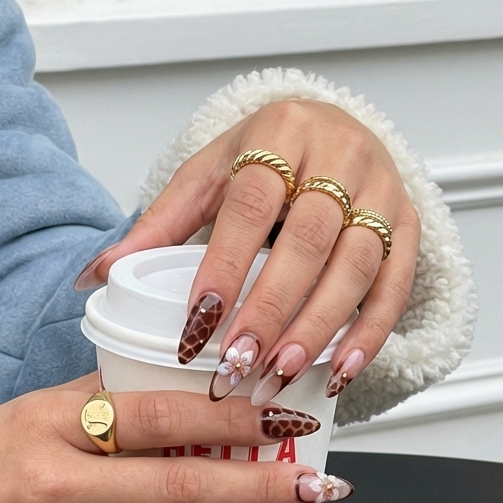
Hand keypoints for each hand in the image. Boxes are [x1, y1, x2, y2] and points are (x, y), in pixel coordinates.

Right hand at [0, 375, 350, 502]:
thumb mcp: (20, 414)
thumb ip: (95, 404)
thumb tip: (179, 391)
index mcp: (49, 424)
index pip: (158, 414)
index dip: (232, 417)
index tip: (285, 417)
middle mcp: (55, 484)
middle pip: (178, 483)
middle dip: (261, 484)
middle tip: (319, 480)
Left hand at [75, 99, 419, 400]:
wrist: (335, 128)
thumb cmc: (267, 155)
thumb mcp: (208, 175)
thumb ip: (159, 225)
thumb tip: (92, 274)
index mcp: (280, 133)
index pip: (252, 204)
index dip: (225, 267)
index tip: (197, 324)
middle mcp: (340, 155)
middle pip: (309, 240)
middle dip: (271, 310)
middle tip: (237, 365)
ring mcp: (382, 190)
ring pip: (357, 266)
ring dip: (318, 328)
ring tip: (279, 374)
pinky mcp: (409, 226)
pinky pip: (396, 285)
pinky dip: (369, 334)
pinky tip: (340, 370)